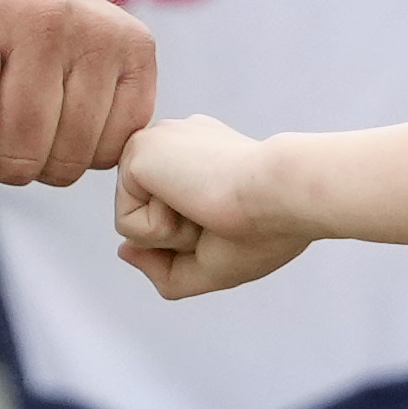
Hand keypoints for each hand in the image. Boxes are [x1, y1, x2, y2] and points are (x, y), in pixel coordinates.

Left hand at [112, 115, 307, 296]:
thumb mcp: (215, 264)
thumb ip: (165, 266)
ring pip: (135, 226)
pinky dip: (162, 230)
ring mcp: (156, 143)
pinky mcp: (137, 152)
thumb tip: (123, 251)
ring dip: (174, 236)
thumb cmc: (267, 230)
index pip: (172, 217)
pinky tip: (192, 200)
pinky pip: (127, 225)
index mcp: (201, 157)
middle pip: (151, 224)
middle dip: (186, 240)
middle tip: (225, 214)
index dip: (201, 239)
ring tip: (208, 206)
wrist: (284, 196)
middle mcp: (176, 144)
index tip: (241, 216)